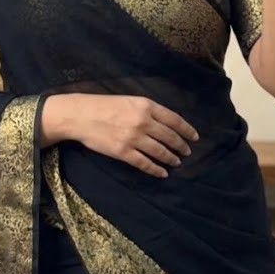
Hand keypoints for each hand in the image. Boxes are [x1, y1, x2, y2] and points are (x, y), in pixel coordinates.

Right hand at [44, 93, 198, 178]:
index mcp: (146, 105)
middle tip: (186, 152)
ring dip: (171, 158)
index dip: (187, 130)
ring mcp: (133, 138)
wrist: (79, 115)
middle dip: (181, 146)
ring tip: (176, 162)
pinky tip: (162, 173)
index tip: (194, 138)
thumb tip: (165, 122)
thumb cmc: (103, 105)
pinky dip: (156, 169)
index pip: (174, 119)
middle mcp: (143, 121)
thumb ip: (147, 109)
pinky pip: (145, 163)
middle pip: (170, 137)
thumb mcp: (129, 100)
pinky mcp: (123, 152)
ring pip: (160, 151)